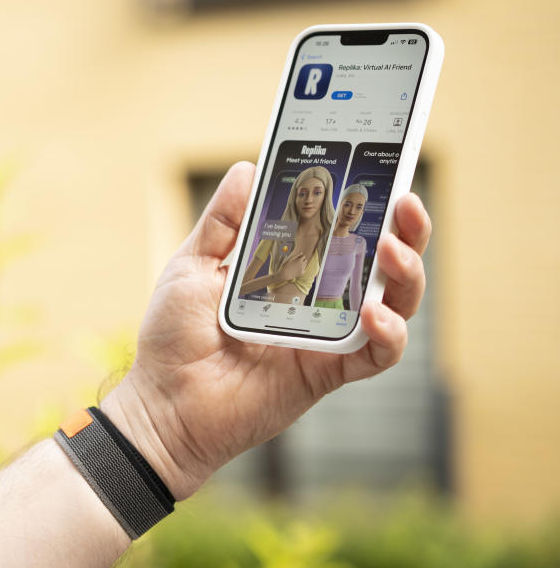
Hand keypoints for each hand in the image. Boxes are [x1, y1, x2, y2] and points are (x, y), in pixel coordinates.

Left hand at [101, 162, 430, 500]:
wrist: (162, 402)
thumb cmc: (174, 335)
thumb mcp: (193, 265)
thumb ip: (224, 221)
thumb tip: (249, 167)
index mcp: (291, 268)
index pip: (342, 228)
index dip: (368, 200)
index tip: (382, 164)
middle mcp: (317, 298)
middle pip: (382, 261)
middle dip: (406, 230)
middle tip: (404, 202)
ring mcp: (327, 336)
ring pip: (394, 303)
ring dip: (405, 274)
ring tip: (393, 250)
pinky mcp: (327, 373)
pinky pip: (376, 355)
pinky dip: (387, 334)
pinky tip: (373, 313)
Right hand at [273, 252, 306, 282]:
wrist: (285, 274)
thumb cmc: (286, 265)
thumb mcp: (290, 259)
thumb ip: (296, 255)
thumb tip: (301, 252)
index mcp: (299, 260)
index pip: (304, 256)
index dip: (301, 257)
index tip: (298, 258)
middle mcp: (302, 264)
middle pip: (306, 260)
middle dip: (303, 260)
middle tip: (297, 262)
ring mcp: (302, 269)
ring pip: (305, 265)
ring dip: (303, 264)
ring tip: (297, 265)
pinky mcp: (302, 272)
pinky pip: (304, 269)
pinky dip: (302, 268)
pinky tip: (298, 269)